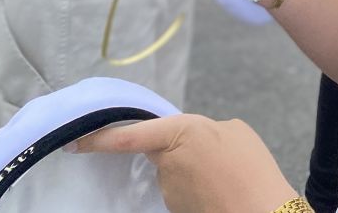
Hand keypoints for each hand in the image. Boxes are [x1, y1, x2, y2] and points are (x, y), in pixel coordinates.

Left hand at [73, 113, 293, 212]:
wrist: (261, 212)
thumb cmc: (250, 166)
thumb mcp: (233, 132)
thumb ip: (205, 132)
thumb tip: (192, 145)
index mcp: (180, 133)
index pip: (131, 135)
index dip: (101, 138)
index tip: (76, 142)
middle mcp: (167, 163)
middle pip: (160, 151)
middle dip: (178, 151)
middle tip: (213, 155)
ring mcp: (170, 191)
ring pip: (174, 172)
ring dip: (191, 171)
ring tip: (223, 174)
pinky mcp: (177, 210)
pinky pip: (183, 191)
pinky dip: (197, 188)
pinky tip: (219, 190)